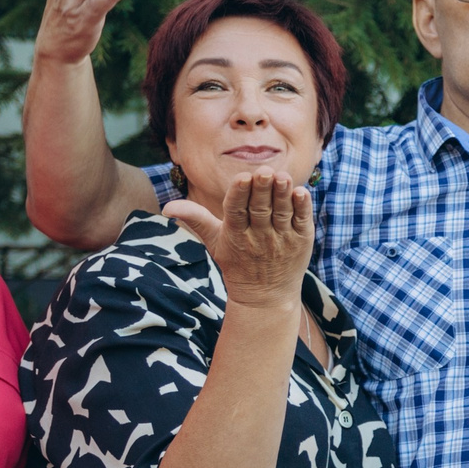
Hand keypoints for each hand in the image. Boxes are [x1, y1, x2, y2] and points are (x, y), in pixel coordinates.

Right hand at [166, 172, 313, 309]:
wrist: (266, 296)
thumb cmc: (237, 263)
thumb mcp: (213, 241)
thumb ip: (195, 219)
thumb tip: (166, 208)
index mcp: (236, 233)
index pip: (236, 210)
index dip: (239, 194)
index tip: (242, 177)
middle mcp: (259, 235)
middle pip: (260, 209)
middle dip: (262, 190)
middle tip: (266, 171)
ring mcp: (282, 238)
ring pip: (282, 213)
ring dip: (283, 194)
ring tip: (284, 177)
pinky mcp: (301, 241)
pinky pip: (302, 221)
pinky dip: (302, 208)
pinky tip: (302, 193)